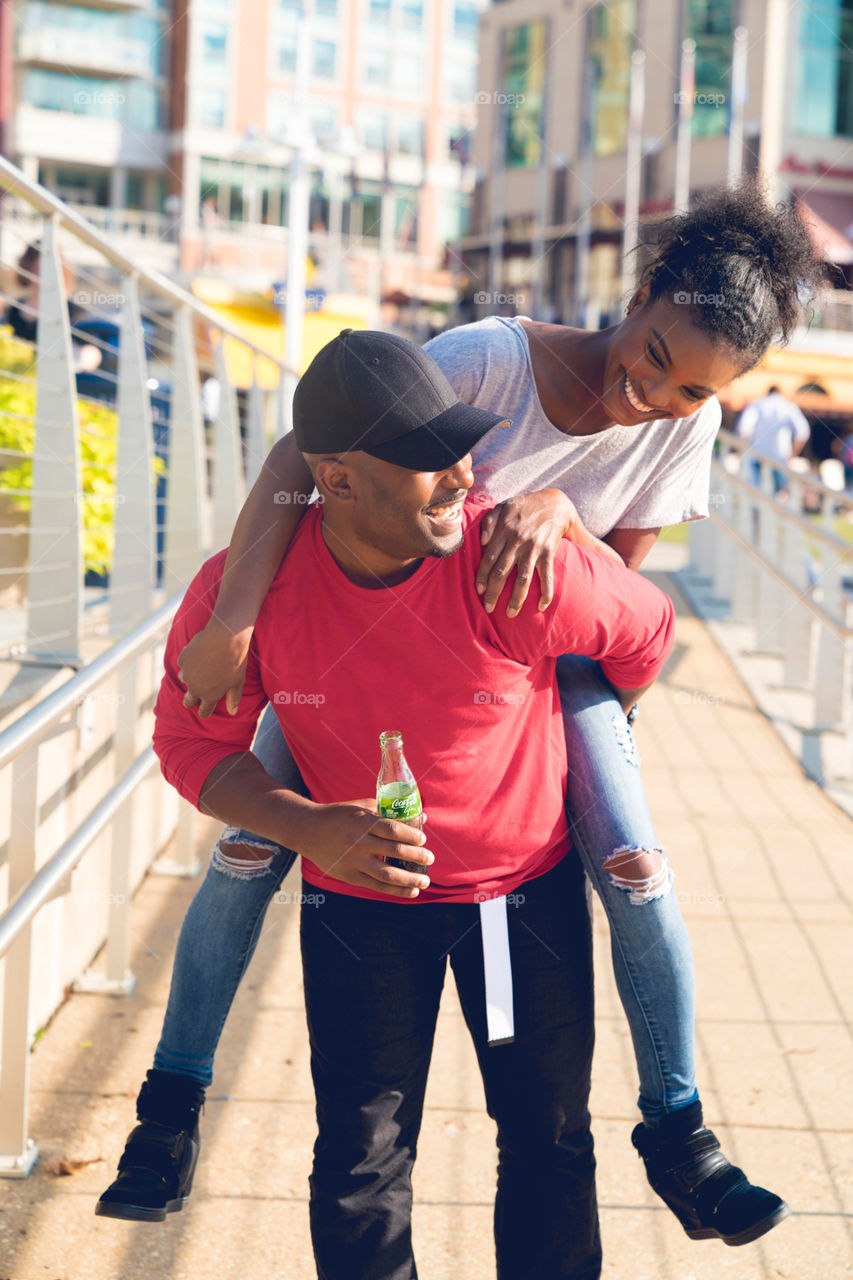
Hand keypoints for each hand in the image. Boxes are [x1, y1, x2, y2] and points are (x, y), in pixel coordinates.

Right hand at [178, 617, 251, 717]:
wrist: (225, 638)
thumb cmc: (236, 661)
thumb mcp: (238, 682)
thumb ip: (234, 698)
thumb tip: (232, 712)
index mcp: (210, 696)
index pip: (204, 711)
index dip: (205, 712)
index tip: (205, 710)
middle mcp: (195, 688)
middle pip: (188, 701)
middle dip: (190, 701)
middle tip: (193, 697)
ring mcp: (187, 674)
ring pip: (184, 680)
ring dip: (190, 677)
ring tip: (199, 669)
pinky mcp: (182, 660)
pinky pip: (183, 664)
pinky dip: (188, 661)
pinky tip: (197, 655)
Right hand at [296, 800, 432, 898]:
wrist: (308, 831)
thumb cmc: (339, 816)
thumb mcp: (362, 807)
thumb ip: (389, 812)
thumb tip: (422, 817)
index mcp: (362, 822)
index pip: (393, 829)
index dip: (412, 835)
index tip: (423, 839)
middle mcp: (359, 843)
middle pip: (394, 851)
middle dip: (417, 857)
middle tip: (430, 859)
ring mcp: (354, 862)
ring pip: (388, 874)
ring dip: (410, 879)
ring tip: (425, 880)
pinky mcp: (350, 876)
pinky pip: (377, 886)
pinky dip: (396, 890)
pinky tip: (411, 891)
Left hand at [476, 490, 577, 616]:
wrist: (555, 503)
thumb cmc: (524, 506)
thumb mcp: (503, 506)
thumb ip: (489, 521)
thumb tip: (481, 541)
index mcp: (503, 532)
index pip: (488, 558)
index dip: (482, 576)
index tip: (478, 591)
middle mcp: (517, 542)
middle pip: (502, 572)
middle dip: (494, 592)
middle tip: (488, 608)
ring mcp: (533, 549)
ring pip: (522, 578)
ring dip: (516, 598)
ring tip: (510, 614)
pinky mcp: (548, 553)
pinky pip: (547, 576)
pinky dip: (545, 592)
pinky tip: (541, 606)